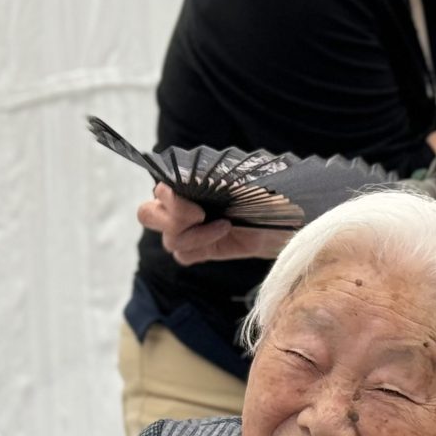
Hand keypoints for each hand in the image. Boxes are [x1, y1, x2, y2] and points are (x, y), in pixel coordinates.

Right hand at [137, 184, 291, 265]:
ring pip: (168, 239)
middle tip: (200, 218)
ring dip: (195, 236)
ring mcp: (189, 229)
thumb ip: (213, 180)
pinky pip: (182, 255)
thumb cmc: (267, 191)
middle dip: (170, 220)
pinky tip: (225, 237)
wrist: (288, 217)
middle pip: (147, 215)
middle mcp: (182, 204)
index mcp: (187, 181)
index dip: (172, 202)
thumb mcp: (242, 181)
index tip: (200, 208)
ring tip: (225, 226)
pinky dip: (199, 248)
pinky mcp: (201, 250)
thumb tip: (189, 179)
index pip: (159, 192)